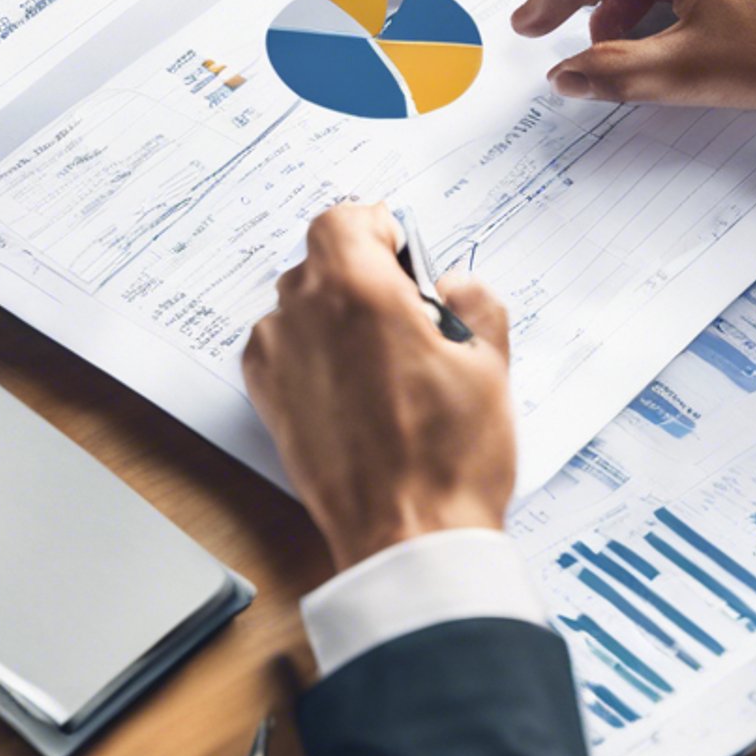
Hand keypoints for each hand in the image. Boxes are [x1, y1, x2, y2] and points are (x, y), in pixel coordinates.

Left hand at [243, 204, 515, 572]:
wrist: (407, 535)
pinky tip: (353, 387)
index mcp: (356, 289)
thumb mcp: (489, 363)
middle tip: (409, 316)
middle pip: (320, 262)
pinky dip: (310, 352)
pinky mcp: (266, 398)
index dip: (375, 229)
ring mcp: (278, 357)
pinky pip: (282, 348)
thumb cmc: (448, 456)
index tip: (401, 251)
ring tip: (384, 363)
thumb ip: (475, 301)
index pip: (342, 219)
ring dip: (335, 315)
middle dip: (362, 276)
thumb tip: (457, 286)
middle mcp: (304, 313)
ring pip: (300, 306)